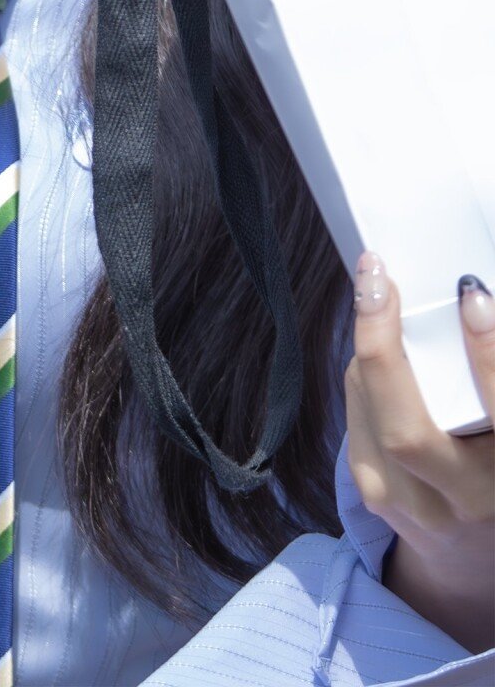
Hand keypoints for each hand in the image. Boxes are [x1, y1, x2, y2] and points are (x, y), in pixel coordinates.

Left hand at [346, 254, 494, 652]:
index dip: (489, 357)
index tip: (472, 296)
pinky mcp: (374, 493)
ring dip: (369, 347)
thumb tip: (471, 299)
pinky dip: (364, 371)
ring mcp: (412, 506)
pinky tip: (375, 339)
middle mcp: (465, 502)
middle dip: (384, 346)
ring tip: (377, 294)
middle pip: (408, 433)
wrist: (470, 560)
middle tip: (379, 277)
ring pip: (371, 417)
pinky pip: (357, 418)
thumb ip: (490, 384)